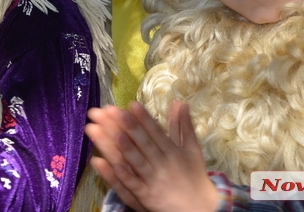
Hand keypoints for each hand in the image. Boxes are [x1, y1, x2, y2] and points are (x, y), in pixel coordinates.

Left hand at [86, 101, 218, 211]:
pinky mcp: (146, 196)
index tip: (131, 104)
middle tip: (111, 111)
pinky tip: (104, 163)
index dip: (143, 118)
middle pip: (141, 143)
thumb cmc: (194, 177)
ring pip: (133, 161)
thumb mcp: (192, 149)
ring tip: (102, 130)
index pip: (155, 132)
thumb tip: (180, 102)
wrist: (201, 210)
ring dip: (117, 146)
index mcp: (172, 151)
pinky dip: (119, 174)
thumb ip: (183, 126)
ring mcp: (153, 180)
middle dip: (127, 126)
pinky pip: (130, 184)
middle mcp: (162, 164)